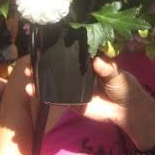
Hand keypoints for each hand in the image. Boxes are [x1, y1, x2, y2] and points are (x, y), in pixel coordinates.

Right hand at [24, 55, 154, 150]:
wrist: (126, 112)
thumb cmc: (124, 87)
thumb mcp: (118, 74)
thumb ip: (108, 68)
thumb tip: (96, 60)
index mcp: (87, 61)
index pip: (70, 52)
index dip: (57, 48)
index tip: (44, 43)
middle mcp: (77, 72)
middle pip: (56, 65)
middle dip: (41, 62)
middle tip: (30, 60)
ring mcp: (72, 87)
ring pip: (52, 81)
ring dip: (38, 77)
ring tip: (27, 74)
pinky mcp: (70, 101)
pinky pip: (55, 97)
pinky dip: (43, 94)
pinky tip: (32, 91)